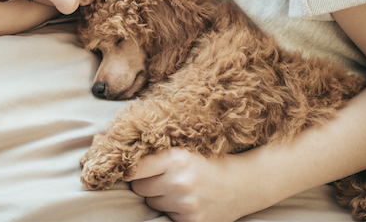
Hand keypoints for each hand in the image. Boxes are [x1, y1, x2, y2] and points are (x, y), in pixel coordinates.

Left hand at [125, 148, 268, 221]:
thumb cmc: (209, 163)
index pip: (134, 169)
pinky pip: (167, 216)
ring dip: (161, 198)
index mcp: (176, 158)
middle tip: (166, 179)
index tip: (127, 170)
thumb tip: (120, 160)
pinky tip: (189, 202)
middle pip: (139, 188)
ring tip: (181, 190)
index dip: (130, 170)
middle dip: (148, 184)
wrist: (245, 183)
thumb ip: (157, 155)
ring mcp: (186, 203)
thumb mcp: (184, 151)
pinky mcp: (191, 221)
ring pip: (152, 203)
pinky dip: (174, 211)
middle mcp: (179, 181)